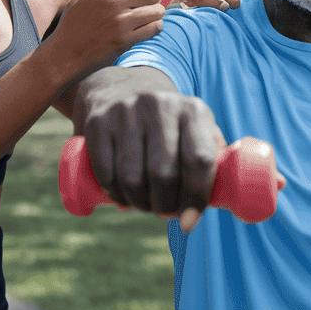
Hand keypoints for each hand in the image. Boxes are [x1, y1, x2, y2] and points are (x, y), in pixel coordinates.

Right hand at [43, 0, 164, 82]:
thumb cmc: (74, 23)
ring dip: (157, 14)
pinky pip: (154, 28)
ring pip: (157, 10)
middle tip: (149, 8)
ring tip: (151, 18)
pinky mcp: (125, 39)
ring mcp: (120, 20)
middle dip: (154, 1)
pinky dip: (156, 27)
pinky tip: (149, 29)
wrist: (64, 54)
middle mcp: (113, 0)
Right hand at [78, 70, 225, 232]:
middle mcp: (161, 105)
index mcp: (194, 110)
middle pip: (164, 174)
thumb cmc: (171, 126)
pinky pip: (106, 172)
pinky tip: (122, 197)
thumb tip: (199, 213)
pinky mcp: (98, 121)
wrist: (124, 88)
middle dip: (164, 205)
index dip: (195, 197)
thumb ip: (212, 165)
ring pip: (132, 178)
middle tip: (164, 211)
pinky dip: (115, 194)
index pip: (200, 160)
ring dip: (139, 203)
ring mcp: (127, 111)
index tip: (188, 220)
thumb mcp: (197, 130)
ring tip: (144, 205)